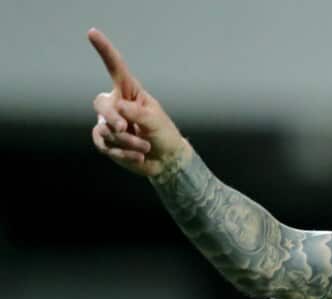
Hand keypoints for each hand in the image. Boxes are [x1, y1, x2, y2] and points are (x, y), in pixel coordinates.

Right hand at [88, 28, 186, 175]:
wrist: (166, 160)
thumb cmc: (164, 134)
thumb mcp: (156, 120)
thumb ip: (137, 113)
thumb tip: (118, 108)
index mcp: (129, 93)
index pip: (115, 68)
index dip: (104, 51)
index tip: (92, 33)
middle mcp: (116, 105)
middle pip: (100, 104)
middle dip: (112, 117)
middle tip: (125, 127)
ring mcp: (108, 124)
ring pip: (105, 130)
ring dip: (128, 141)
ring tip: (145, 147)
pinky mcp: (106, 142)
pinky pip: (105, 146)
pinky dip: (123, 153)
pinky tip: (139, 157)